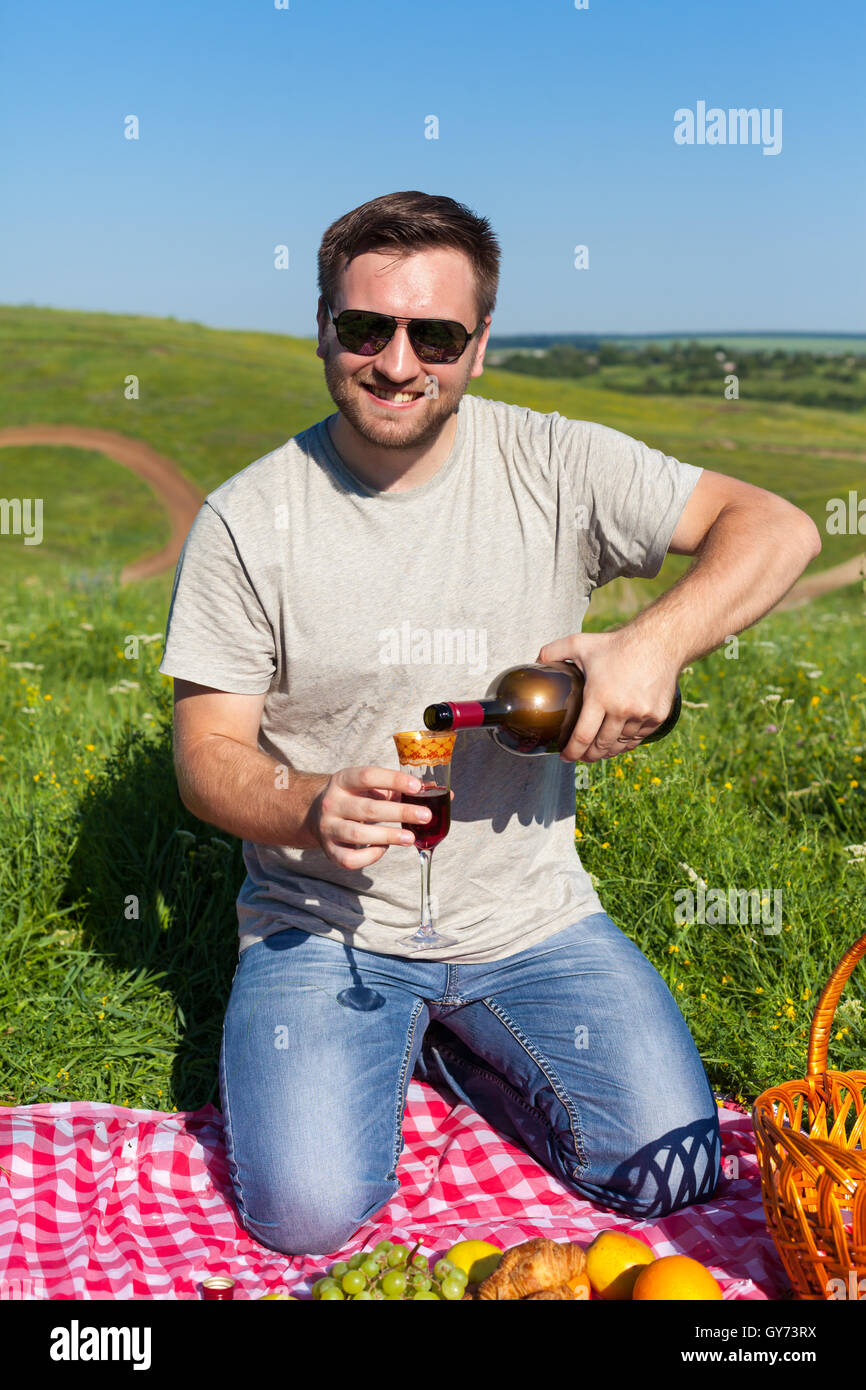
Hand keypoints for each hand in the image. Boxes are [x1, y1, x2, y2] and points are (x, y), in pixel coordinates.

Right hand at [309, 765, 435, 869]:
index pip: (368, 776)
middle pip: (367, 809)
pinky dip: (370, 856)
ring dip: (388, 836)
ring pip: (358, 835)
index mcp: (343, 780)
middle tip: (426, 815)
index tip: (418, 787)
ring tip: (410, 837)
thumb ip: (402, 790)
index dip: (394, 780)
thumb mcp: (370, 787)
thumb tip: (447, 796)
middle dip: (400, 812)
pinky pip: (351, 859)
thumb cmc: (355, 798)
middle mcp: (332, 803)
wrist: (315, 814)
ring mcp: (328, 828)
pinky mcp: (329, 851)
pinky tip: (383, 848)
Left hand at [537, 630, 679, 762]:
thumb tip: (536, 663)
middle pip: (601, 746)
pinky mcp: (658, 716)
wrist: (659, 642)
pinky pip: (638, 738)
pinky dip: (626, 743)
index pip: (582, 737)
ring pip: (620, 744)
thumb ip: (553, 651)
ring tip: (598, 751)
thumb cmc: (617, 644)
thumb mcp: (580, 643)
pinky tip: (618, 743)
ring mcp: (642, 715)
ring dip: (607, 751)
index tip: (564, 757)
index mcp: (600, 697)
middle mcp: (622, 710)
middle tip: (580, 756)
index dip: (571, 752)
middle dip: (588, 756)